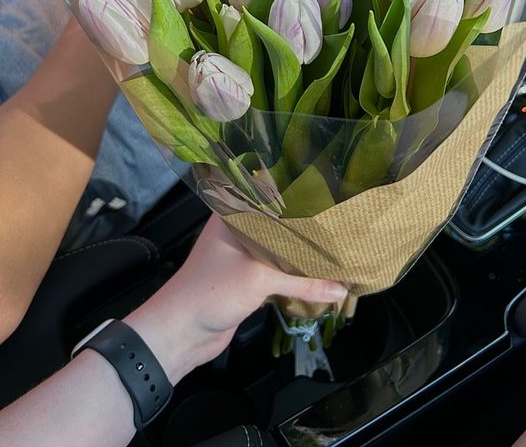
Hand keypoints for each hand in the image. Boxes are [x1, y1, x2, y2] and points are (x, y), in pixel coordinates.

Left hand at [125, 216, 346, 382]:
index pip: (272, 195)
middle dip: (308, 227)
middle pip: (280, 223)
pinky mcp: (248, 279)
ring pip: (280, 249)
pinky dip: (296, 275)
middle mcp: (239, 229)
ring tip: (339, 248)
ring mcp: (244, 255)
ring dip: (303, 255)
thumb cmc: (213, 291)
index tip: (331, 192)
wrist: (182, 333)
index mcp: (234, 214)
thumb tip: (340, 288)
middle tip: (343, 223)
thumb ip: (302, 281)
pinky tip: (320, 276)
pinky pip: (278, 272)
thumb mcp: (259, 278)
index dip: (299, 194)